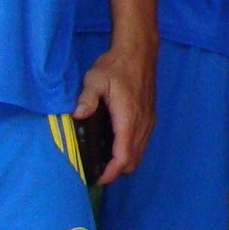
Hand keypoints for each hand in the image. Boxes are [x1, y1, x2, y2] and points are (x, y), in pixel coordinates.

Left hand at [73, 36, 153, 185]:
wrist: (139, 50)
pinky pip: (142, 143)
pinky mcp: (150, 117)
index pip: (124, 156)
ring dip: (124, 161)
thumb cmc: (115, 64)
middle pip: (133, 160)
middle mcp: (142, 123)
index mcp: (128, 117)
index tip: (95, 179)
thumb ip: (87, 98)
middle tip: (95, 169)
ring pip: (139, 153)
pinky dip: (130, 150)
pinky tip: (115, 145)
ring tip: (103, 160)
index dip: (111, 172)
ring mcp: (149, 120)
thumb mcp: (95, 78)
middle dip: (116, 170)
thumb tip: (78, 115)